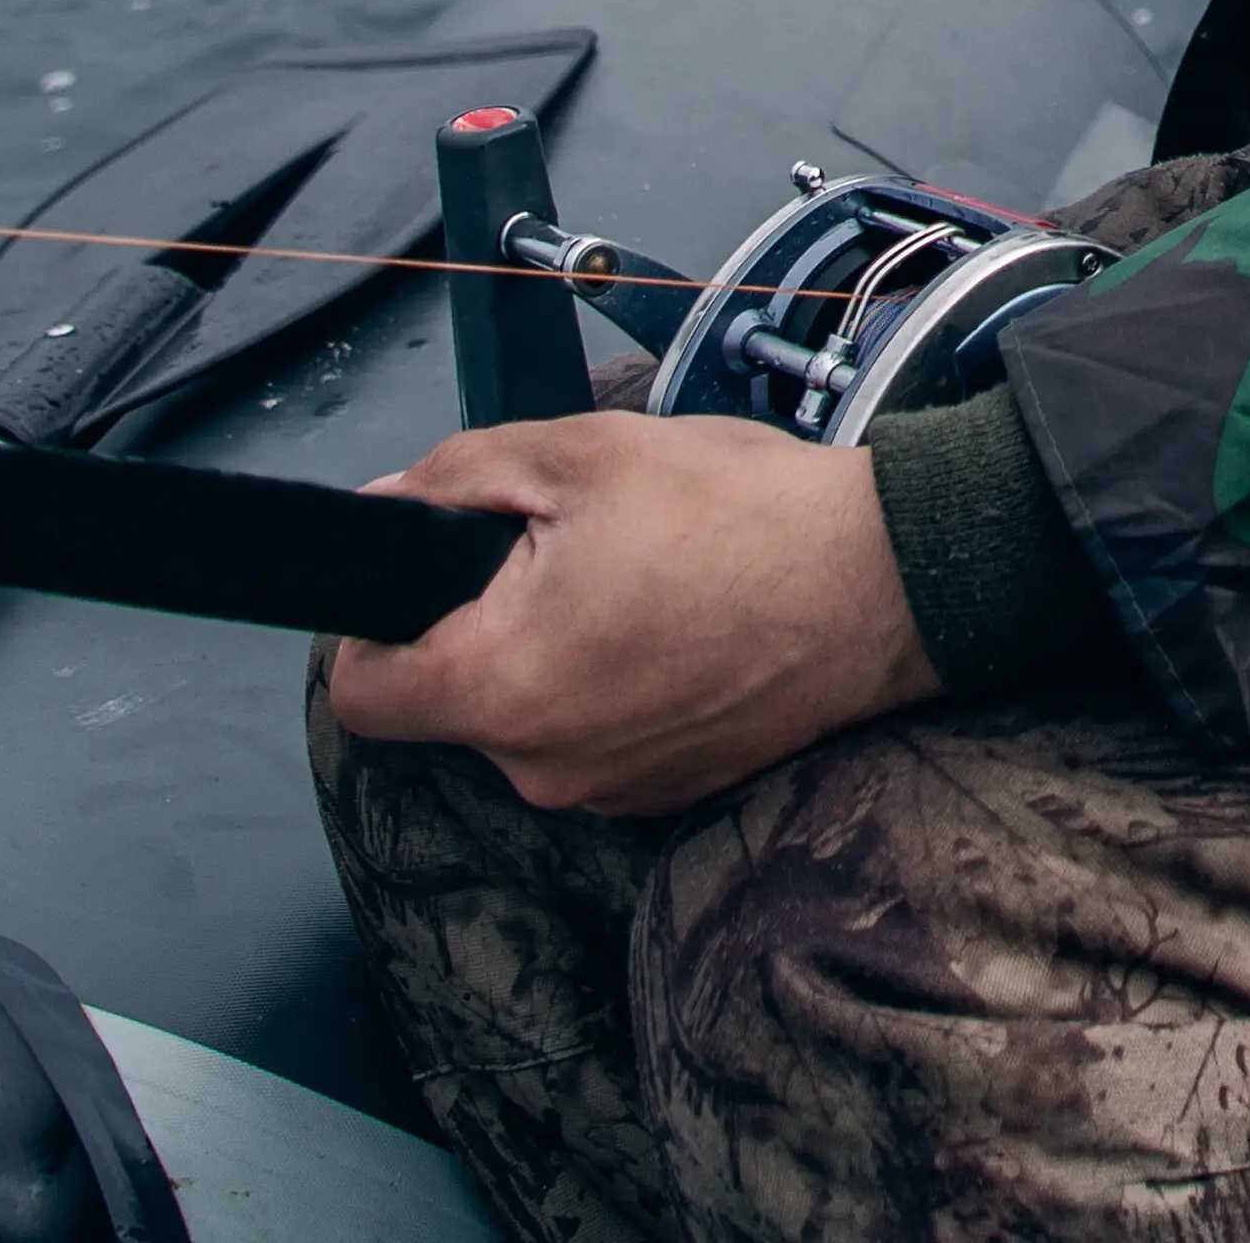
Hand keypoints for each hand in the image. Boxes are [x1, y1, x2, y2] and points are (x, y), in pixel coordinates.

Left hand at [321, 414, 938, 816]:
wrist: (889, 580)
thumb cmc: (740, 513)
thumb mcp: (577, 454)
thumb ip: (452, 479)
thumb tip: (383, 509)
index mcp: (500, 686)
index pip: (360, 690)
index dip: (375, 621)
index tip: (432, 571)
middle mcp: (543, 767)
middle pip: (450, 701)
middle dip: (483, 623)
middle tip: (566, 548)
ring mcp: (610, 792)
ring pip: (527, 720)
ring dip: (553, 656)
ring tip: (638, 582)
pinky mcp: (668, 795)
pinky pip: (596, 741)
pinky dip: (615, 688)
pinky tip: (679, 624)